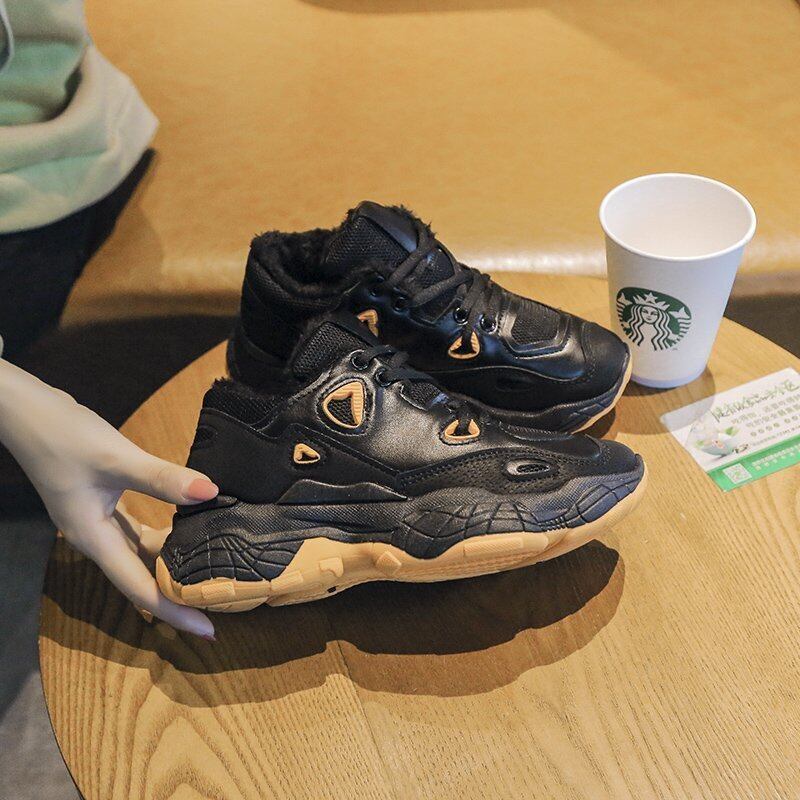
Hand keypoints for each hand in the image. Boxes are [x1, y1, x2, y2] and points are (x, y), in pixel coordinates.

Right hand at [0, 360, 217, 638]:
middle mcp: (96, 538)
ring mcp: (97, 522)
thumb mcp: (116, 457)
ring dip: (170, 566)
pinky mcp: (102, 502)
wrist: (27, 412)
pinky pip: (135, 532)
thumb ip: (162, 478)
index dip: (174, 611)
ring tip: (209, 573)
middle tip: (220, 604)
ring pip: (139, 555)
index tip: (208, 631)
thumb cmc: (64, 436)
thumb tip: (211, 492)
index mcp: (94, 540)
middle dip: (177, 594)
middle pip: (141, 578)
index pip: (140, 589)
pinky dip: (160, 538)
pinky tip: (185, 530)